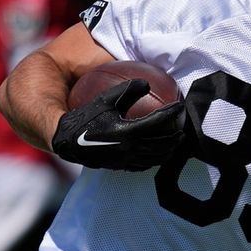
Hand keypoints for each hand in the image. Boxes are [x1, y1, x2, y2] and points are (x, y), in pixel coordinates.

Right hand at [52, 79, 185, 170]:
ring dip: (167, 151)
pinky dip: (153, 160)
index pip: (158, 122)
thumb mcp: (105, 99)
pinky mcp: (119, 167)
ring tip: (175, 144)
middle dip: (175, 138)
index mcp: (126, 131)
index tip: (180, 106)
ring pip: (154, 158)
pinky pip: (142, 165)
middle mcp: (128, 149)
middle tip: (183, 130)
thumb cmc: (86, 116)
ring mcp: (125, 160)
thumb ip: (127, 89)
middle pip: (161, 145)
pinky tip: (156, 154)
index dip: (172, 113)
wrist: (66, 141)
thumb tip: (147, 83)